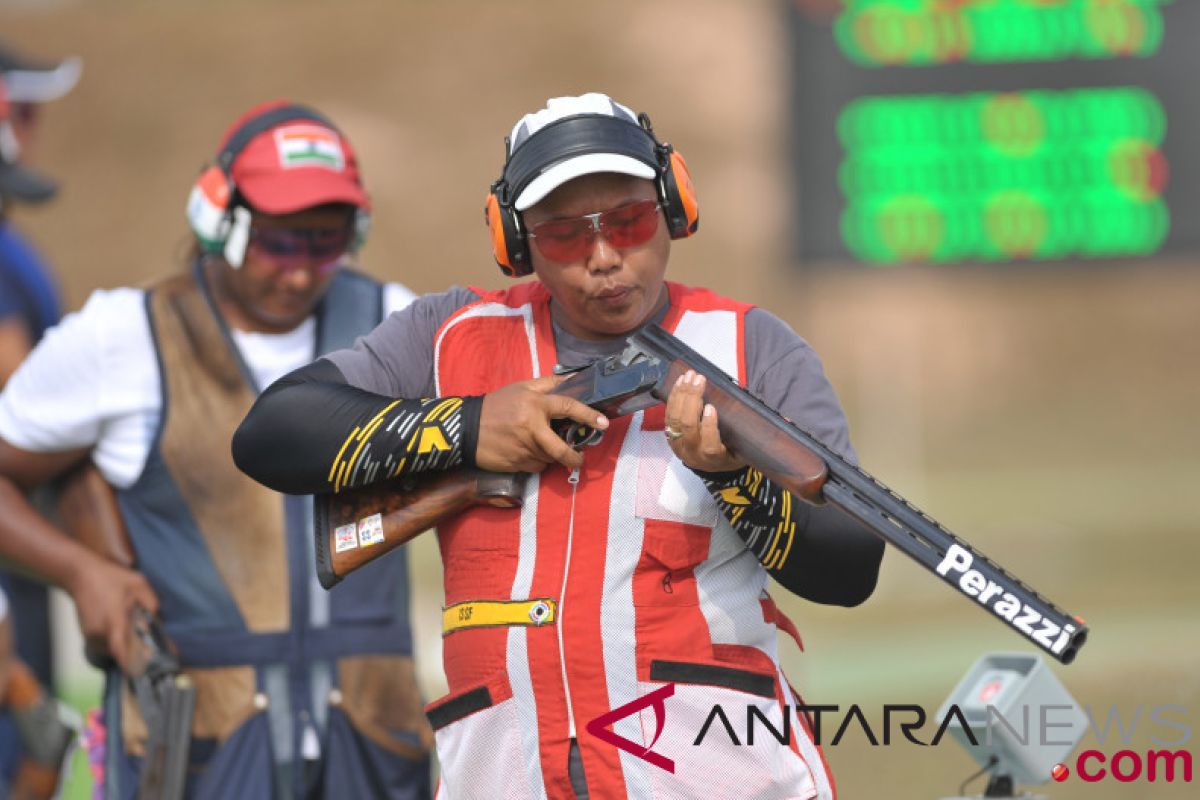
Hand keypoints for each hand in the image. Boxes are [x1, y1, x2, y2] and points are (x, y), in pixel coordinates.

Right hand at [67, 555, 158, 672]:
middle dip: (133, 651)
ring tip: (131, 629)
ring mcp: (89, 634)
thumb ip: (150, 602)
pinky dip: (113, 640)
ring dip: (122, 645)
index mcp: (112, 622)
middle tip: (148, 646)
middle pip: (119, 652)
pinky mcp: (85, 634)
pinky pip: (103, 644)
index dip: (130, 664)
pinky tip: (119, 625)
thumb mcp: (138, 584)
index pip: (120, 652)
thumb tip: (158, 620)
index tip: (141, 672)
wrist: (80, 574)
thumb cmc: (111, 577)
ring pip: (110, 649)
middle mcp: (99, 633)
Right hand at [477, 375, 608, 472]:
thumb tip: (575, 380)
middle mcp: (531, 427)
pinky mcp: (516, 464)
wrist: (466, 428)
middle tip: (579, 457)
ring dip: (549, 455)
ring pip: (549, 458)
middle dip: (573, 456)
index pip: (568, 407)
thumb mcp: (521, 388)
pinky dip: (536, 462)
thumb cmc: (496, 405)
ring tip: (537, 445)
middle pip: (561, 448)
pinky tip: (525, 452)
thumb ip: (548, 384)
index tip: (603, 423)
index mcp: (535, 404)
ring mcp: (524, 448)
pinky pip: (536, 467)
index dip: (588, 415)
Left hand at [664, 370, 743, 472]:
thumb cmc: (731, 453)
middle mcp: (692, 454)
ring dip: (681, 394)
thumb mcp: (741, 449)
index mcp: (713, 459)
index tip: (711, 407)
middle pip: (688, 427)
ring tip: (688, 376)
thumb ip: (739, 432)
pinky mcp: (669, 436)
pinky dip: (674, 397)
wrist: (711, 466)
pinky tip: (680, 382)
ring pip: (675, 419)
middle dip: (692, 400)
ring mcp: (678, 445)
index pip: (709, 446)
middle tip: (699, 379)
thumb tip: (741, 402)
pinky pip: (669, 415)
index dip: (708, 426)